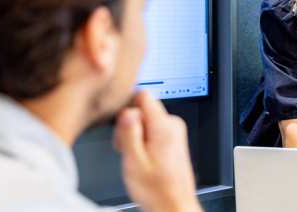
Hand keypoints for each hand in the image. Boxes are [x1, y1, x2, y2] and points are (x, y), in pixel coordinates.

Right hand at [114, 91, 201, 211]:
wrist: (173, 204)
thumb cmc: (156, 189)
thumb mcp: (134, 161)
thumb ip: (128, 133)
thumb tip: (126, 111)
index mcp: (164, 127)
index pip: (143, 95)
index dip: (128, 108)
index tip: (122, 126)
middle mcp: (173, 125)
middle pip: (142, 109)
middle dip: (130, 126)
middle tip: (127, 148)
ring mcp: (175, 131)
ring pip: (146, 119)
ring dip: (136, 134)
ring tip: (135, 155)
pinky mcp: (173, 138)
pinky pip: (153, 128)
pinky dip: (144, 140)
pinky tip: (142, 157)